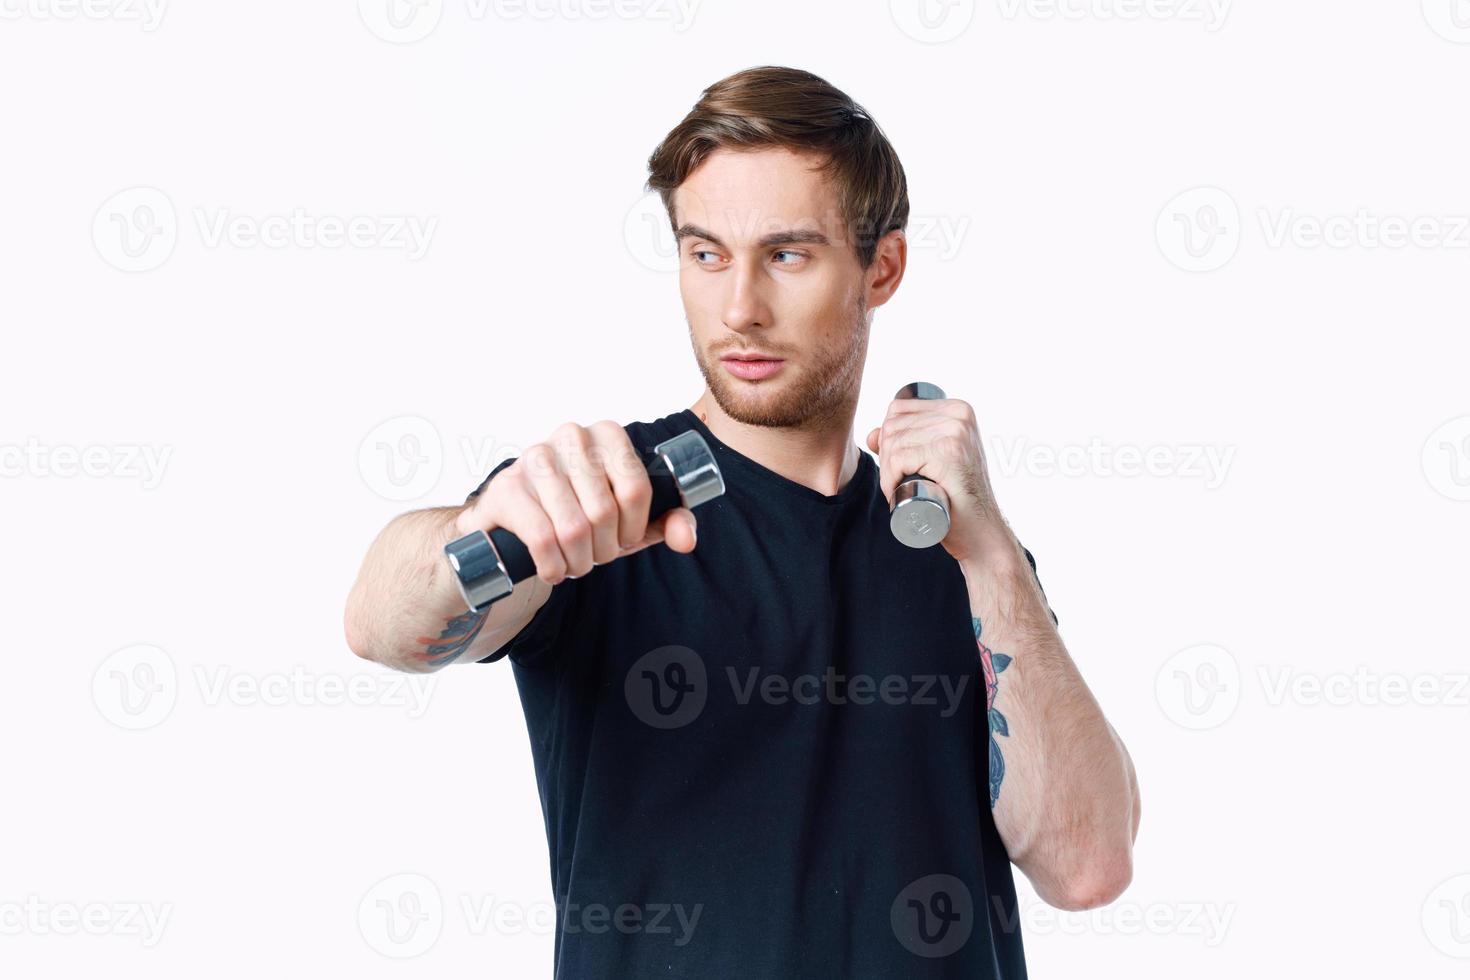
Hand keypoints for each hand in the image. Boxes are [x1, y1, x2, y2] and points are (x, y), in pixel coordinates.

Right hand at [455, 421, 697, 584]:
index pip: (636, 488)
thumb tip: (684, 538)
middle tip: (594, 556)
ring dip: (578, 562)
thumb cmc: (579, 513)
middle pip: (604, 512)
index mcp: (608, 435)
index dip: (634, 528)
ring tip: (574, 563)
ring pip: (573, 528)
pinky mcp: (506, 488)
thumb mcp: (628, 518)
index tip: (624, 541)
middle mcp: (572, 436)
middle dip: (604, 549)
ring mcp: (535, 458)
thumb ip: (666, 523)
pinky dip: (553, 566)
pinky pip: (541, 538)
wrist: (515, 521)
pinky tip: (553, 569)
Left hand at [866, 396, 1011, 566]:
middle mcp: (959, 415)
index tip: (897, 465)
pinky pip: (899, 458)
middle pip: (893, 426)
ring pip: (893, 443)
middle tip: (896, 483)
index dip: (887, 438)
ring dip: (886, 471)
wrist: (981, 530)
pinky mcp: (948, 453)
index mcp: (957, 409)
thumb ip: (906, 442)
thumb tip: (871, 434)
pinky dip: (889, 479)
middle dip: (885, 457)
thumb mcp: (934, 460)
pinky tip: (897, 493)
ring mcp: (955, 432)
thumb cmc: (956, 498)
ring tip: (899, 490)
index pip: (899, 409)